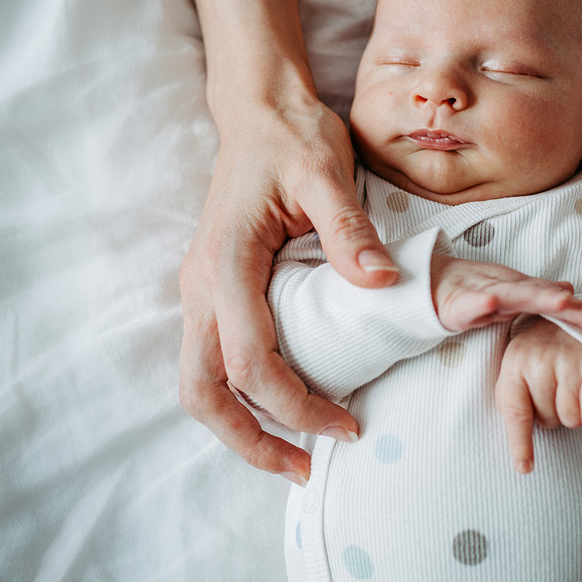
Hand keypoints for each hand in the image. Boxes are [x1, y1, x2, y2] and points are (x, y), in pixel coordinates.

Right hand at [179, 100, 391, 484]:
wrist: (258, 110)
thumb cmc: (293, 136)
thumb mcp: (325, 170)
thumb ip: (348, 228)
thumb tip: (383, 283)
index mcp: (227, 262)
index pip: (251, 361)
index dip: (296, 405)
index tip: (347, 424)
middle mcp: (200, 285)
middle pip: (202, 392)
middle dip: (249, 442)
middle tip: (306, 471)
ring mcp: (198, 291)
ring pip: (198, 384)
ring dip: (239, 428)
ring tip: (294, 455)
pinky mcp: (209, 292)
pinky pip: (210, 362)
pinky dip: (239, 400)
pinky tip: (281, 410)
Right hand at [432, 254, 581, 334]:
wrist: (430, 284)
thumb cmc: (473, 290)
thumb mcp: (510, 294)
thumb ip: (538, 294)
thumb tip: (570, 287)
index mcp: (519, 292)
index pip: (553, 302)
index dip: (577, 310)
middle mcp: (506, 289)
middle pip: (541, 297)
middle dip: (567, 305)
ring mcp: (482, 293)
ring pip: (513, 295)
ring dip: (537, 295)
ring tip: (562, 299)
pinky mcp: (457, 303)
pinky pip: (469, 303)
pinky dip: (480, 300)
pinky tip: (491, 301)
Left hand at [496, 317, 581, 472]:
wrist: (580, 314)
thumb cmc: (547, 351)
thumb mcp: (522, 365)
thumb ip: (515, 397)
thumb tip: (517, 448)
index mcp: (514, 361)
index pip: (515, 413)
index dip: (520, 444)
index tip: (525, 468)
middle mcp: (539, 360)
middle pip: (546, 420)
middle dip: (553, 417)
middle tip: (558, 392)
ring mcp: (568, 362)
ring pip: (570, 420)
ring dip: (574, 416)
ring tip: (574, 389)